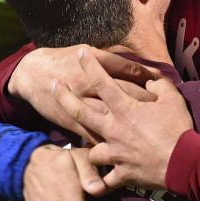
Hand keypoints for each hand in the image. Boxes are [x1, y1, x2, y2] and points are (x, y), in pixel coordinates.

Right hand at [8, 46, 159, 136]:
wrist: (35, 75)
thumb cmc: (67, 59)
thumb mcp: (92, 51)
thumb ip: (117, 59)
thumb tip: (144, 67)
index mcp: (98, 65)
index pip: (131, 72)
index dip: (150, 79)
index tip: (165, 86)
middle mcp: (91, 85)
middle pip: (125, 95)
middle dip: (147, 103)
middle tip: (164, 111)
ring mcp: (82, 105)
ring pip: (112, 117)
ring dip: (131, 125)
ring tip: (150, 131)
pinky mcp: (72, 124)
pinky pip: (94, 137)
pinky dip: (109, 143)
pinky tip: (125, 149)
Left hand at [72, 51, 194, 190]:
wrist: (184, 161)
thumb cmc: (178, 127)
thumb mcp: (172, 97)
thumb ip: (157, 85)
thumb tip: (149, 81)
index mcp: (124, 109)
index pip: (101, 81)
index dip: (90, 65)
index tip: (80, 54)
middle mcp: (113, 129)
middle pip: (81, 111)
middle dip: (64, 97)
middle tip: (53, 86)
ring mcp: (115, 153)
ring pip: (90, 149)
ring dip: (87, 147)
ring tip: (86, 145)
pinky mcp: (121, 174)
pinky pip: (104, 182)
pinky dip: (99, 184)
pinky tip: (94, 185)